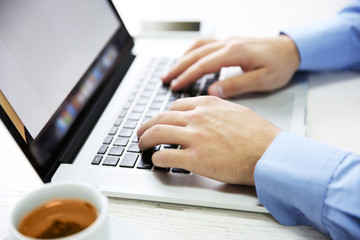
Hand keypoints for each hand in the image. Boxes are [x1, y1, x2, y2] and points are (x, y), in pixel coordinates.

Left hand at [137, 96, 280, 185]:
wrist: (269, 152)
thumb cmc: (259, 135)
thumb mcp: (236, 111)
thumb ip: (216, 110)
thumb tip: (207, 113)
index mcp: (207, 105)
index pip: (175, 106)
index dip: (164, 115)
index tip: (160, 120)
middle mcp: (197, 117)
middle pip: (161, 118)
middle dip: (147, 126)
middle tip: (142, 132)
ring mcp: (195, 137)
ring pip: (157, 133)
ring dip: (145, 140)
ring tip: (142, 145)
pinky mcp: (195, 158)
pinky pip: (166, 155)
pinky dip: (157, 158)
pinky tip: (156, 160)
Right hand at [162, 35, 299, 97]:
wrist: (291, 49)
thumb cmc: (280, 66)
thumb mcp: (262, 80)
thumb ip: (236, 85)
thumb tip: (213, 91)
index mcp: (235, 53)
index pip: (204, 65)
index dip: (187, 76)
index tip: (174, 86)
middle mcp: (228, 43)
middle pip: (196, 54)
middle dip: (178, 67)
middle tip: (164, 79)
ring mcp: (228, 41)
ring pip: (198, 47)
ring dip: (182, 59)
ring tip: (171, 71)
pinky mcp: (229, 42)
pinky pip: (205, 44)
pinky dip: (192, 52)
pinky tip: (187, 60)